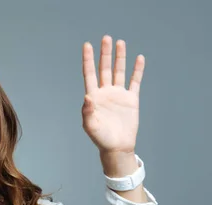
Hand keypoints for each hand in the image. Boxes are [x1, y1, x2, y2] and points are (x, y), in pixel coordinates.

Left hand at [81, 35, 144, 153]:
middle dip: (105, 54)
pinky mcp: (131, 99)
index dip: (88, 60)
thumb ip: (87, 112)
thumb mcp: (90, 126)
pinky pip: (135, 81)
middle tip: (106, 38)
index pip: (89, 74)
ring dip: (120, 57)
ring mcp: (118, 95)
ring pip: (119, 71)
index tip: (87, 46)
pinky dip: (137, 70)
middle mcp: (105, 93)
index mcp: (93, 97)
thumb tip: (87, 97)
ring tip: (120, 42)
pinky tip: (139, 59)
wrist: (117, 146)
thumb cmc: (100, 138)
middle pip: (105, 69)